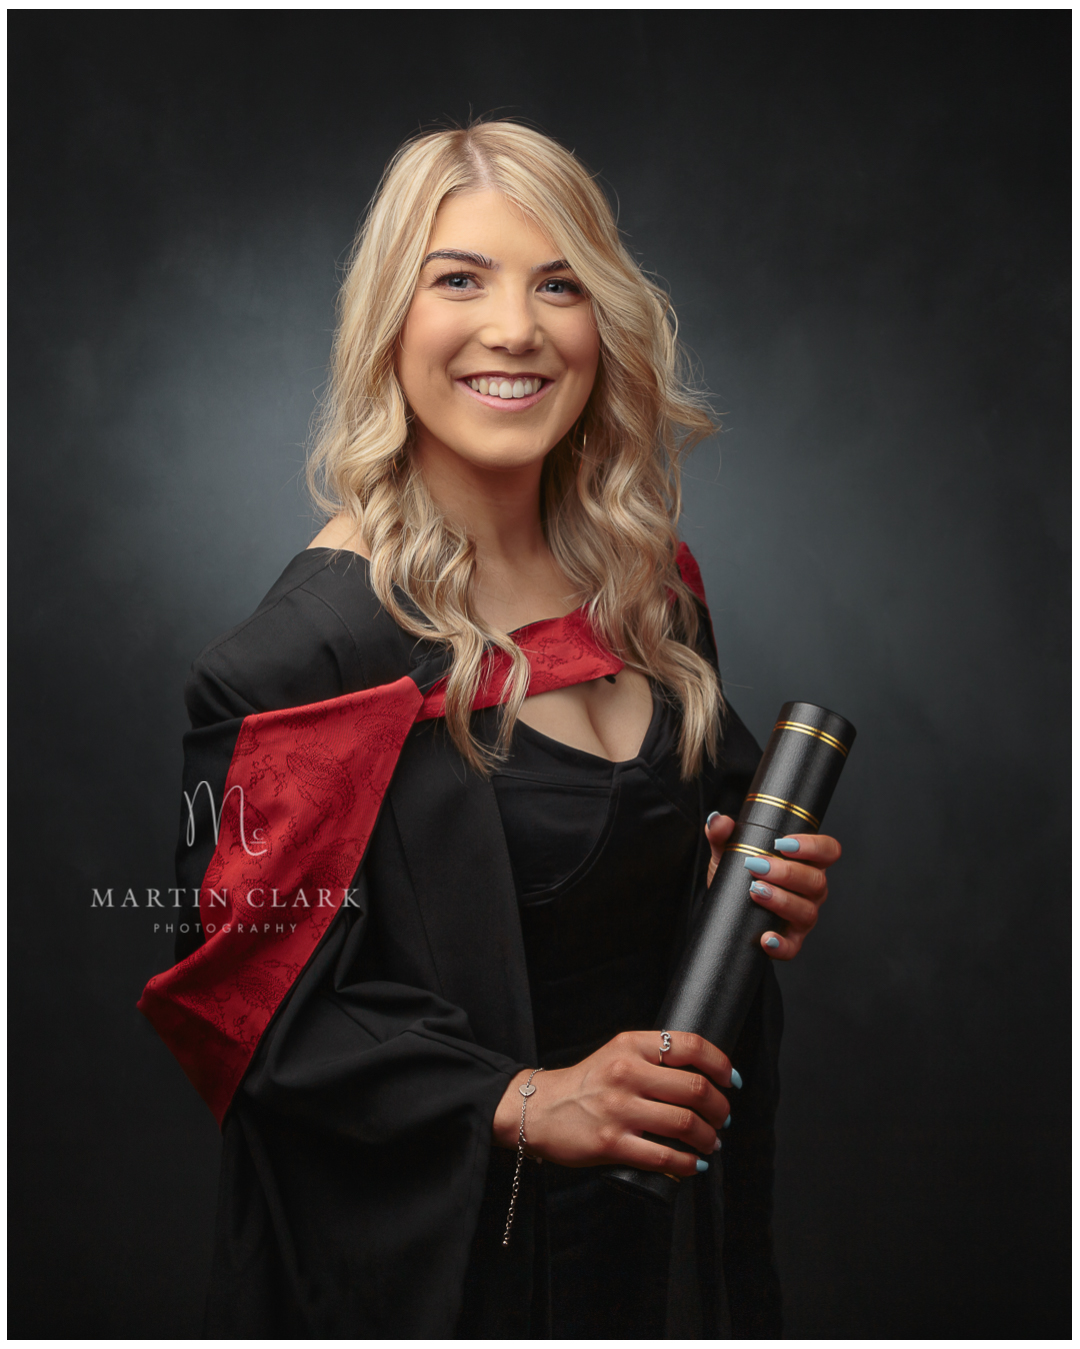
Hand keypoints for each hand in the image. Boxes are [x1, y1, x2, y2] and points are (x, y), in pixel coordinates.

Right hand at [492, 1031, 735, 1176]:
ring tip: (711, 1142)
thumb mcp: (617, 1053)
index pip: (691, 1045)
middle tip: (724, 1118)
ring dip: (708, 1138)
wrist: (540, 1109)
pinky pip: (664, 1156)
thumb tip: (704, 1075)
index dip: (721, 1064)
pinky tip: (693, 1164)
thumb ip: (653, 1057)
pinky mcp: (612, 1143)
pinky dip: (687, 1164)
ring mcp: (619, 1109)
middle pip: (695, 1088)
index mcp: (631, 1045)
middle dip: (721, 1108)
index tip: (732, 1081)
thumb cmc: (587, 1083)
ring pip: (684, 1123)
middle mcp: (627, 1072)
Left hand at [705, 813, 840, 960]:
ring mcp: (803, 916)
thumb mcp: (728, 852)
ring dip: (782, 901)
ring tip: (756, 892)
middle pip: (816, 881)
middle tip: (758, 866)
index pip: (827, 850)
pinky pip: (793, 946)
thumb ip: (722, 834)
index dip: (813, 846)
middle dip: (787, 873)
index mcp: (806, 862)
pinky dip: (781, 944)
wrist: (725, 910)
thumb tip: (718, 820)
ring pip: (807, 911)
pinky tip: (766, 938)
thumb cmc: (738, 876)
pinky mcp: (790, 940)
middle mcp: (811, 890)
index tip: (783, 844)